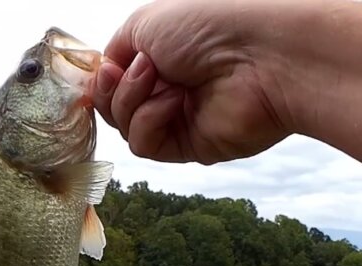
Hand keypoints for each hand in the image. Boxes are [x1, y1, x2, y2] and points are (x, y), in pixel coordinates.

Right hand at [92, 0, 294, 164]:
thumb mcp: (145, 23)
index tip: (106, 69)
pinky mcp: (186, 146)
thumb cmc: (209, 26)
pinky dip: (150, 121)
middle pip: (112, 106)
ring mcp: (176, 118)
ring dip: (133, 101)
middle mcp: (167, 87)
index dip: (102, 78)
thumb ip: (115, 50)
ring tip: (162, 80)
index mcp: (159, 56)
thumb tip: (103, 76)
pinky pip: (144, 143)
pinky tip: (175, 102)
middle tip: (138, 70)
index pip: (113, 78)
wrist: (259, 56)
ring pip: (124, 126)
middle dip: (115, 89)